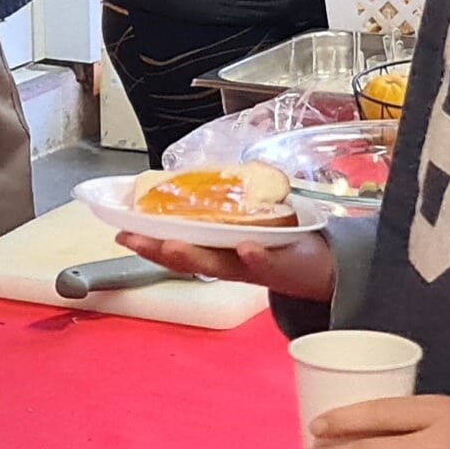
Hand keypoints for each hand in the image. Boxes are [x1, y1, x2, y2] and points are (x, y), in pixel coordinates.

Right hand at [113, 227, 337, 299]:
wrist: (328, 267)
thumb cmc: (283, 244)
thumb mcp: (248, 226)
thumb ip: (222, 210)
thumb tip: (192, 181)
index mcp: (220, 250)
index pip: (179, 245)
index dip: (148, 240)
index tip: (120, 230)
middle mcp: (232, 261)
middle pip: (191, 258)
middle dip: (161, 250)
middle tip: (133, 239)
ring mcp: (258, 264)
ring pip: (221, 263)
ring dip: (196, 256)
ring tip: (172, 246)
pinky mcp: (287, 264)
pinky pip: (270, 261)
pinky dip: (257, 256)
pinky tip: (245, 248)